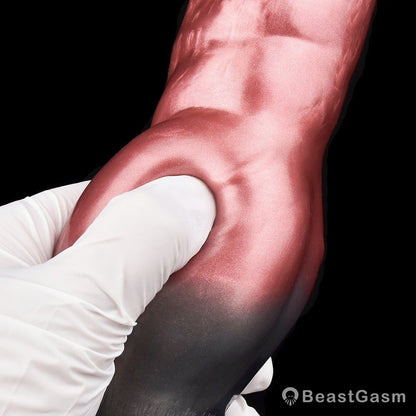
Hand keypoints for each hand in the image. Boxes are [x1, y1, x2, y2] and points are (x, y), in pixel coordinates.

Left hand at [0, 176, 271, 414]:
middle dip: (191, 287)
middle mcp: (39, 297)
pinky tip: (219, 402)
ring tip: (243, 366)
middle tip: (234, 297)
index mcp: (15, 252)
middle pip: (132, 266)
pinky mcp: (80, 393)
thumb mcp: (71, 305)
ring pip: (146, 329)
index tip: (205, 212)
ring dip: (198, 347)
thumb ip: (136, 240)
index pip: (99, 203)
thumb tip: (189, 197)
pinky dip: (186, 389)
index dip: (156, 203)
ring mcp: (61, 350)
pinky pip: (146, 377)